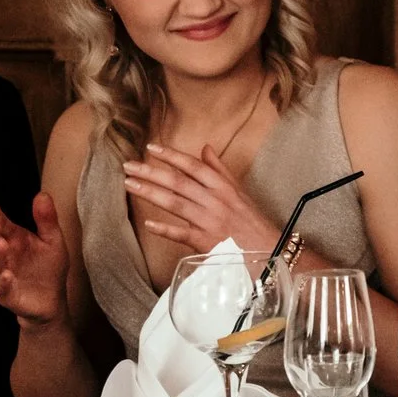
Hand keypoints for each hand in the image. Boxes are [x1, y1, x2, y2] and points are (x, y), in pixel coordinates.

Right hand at [0, 194, 69, 327]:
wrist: (51, 300)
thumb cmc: (48, 267)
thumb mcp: (52, 240)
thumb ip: (46, 220)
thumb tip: (42, 194)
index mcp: (13, 240)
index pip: (1, 225)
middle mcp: (3, 256)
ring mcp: (1, 275)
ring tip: (0, 244)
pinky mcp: (6, 294)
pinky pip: (1, 288)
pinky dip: (3, 281)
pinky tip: (7, 275)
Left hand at [121, 143, 278, 256]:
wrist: (268, 248)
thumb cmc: (251, 220)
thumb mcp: (239, 190)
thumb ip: (219, 169)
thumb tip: (205, 148)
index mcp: (223, 187)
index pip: (194, 166)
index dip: (172, 156)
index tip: (151, 148)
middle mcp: (215, 200)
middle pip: (179, 183)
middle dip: (152, 172)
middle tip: (128, 166)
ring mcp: (210, 221)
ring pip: (176, 203)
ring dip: (151, 193)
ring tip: (130, 185)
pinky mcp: (206, 241)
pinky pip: (182, 234)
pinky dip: (165, 229)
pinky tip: (148, 223)